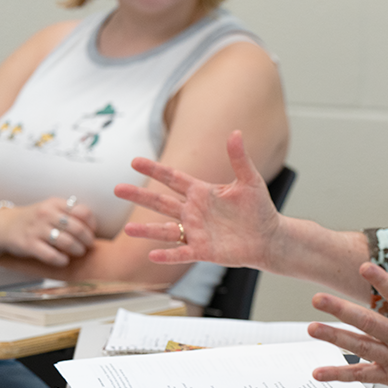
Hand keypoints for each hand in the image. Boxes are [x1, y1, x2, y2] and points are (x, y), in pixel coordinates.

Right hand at [0, 197, 95, 266]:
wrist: (4, 226)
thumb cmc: (35, 219)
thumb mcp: (51, 209)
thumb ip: (70, 214)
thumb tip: (93, 228)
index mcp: (55, 204)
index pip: (83, 212)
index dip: (92, 224)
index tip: (92, 231)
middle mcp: (46, 214)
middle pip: (78, 228)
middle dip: (88, 240)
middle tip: (88, 245)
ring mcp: (37, 229)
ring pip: (67, 242)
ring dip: (78, 250)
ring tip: (79, 252)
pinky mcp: (29, 244)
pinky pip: (51, 255)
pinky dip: (62, 260)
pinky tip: (64, 260)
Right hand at [114, 130, 279, 268]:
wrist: (269, 238)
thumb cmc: (259, 209)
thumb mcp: (250, 181)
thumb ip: (239, 159)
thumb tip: (236, 132)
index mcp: (202, 192)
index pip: (173, 178)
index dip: (155, 170)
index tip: (134, 161)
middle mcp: (194, 212)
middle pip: (161, 203)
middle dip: (140, 196)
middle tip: (117, 189)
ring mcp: (196, 232)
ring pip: (166, 230)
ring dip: (147, 230)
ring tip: (127, 229)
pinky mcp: (203, 251)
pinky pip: (181, 253)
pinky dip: (167, 255)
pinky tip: (152, 254)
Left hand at [308, 248, 387, 387]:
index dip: (381, 281)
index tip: (363, 267)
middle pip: (369, 322)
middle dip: (341, 310)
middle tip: (318, 299)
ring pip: (360, 347)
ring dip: (334, 338)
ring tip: (311, 328)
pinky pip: (363, 376)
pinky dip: (340, 376)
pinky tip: (319, 373)